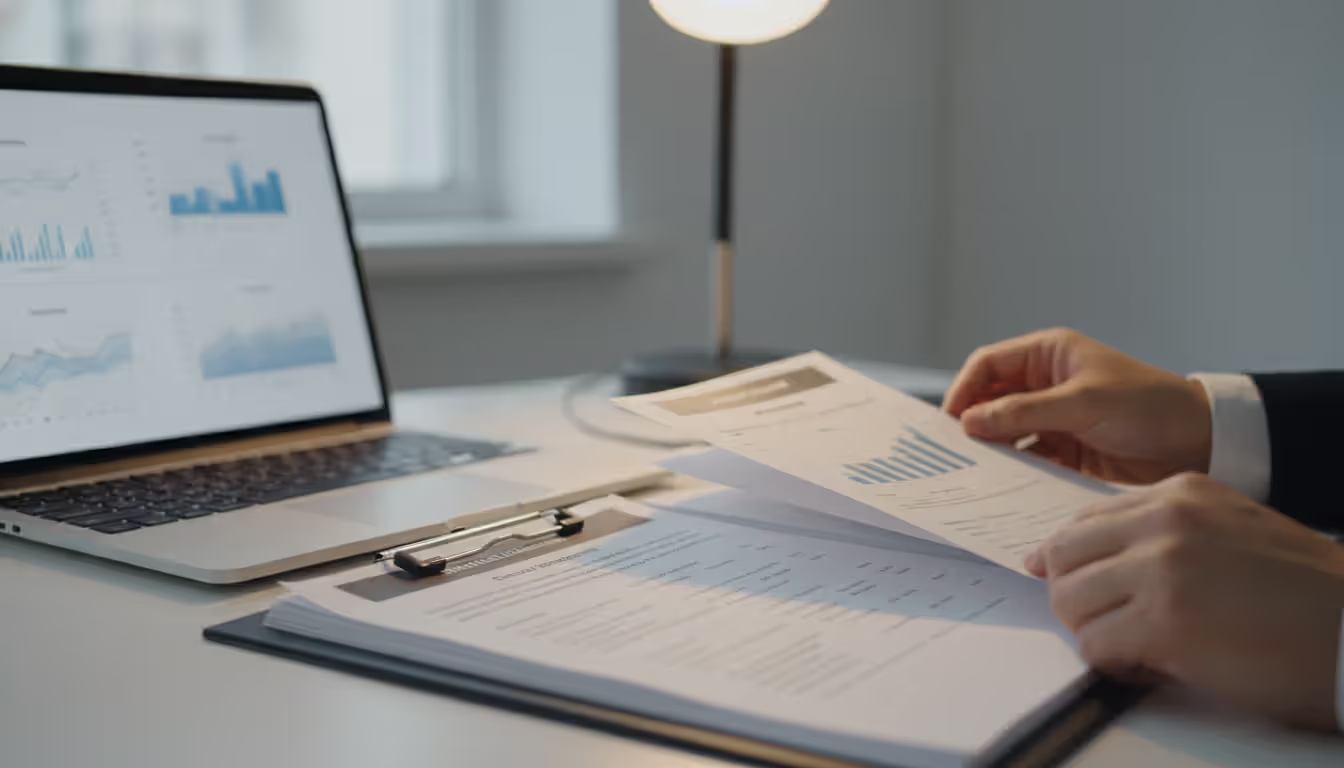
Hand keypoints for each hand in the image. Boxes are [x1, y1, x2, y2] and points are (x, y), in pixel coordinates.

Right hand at [944, 328, 1212, 484]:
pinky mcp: (1064, 452)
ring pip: (1004, 432)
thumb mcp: (1084, 402)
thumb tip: (969, 421)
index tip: (950, 422)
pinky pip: (1026, 459)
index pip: (988, 365)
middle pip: (990, 400)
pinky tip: (1003, 485)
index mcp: (1049, 355)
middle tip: (952, 451)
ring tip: (973, 471)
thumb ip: (1024, 411)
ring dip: (990, 449)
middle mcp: (1046, 385)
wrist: (1200, 444)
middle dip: (972, 422)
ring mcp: (1053, 419)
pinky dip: (1012, 470)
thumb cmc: (1150, 407)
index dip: (964, 390)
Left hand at [1028, 473, 1343, 729]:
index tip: (1078, 584)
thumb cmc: (1302, 590)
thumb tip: (1086, 557)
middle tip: (1103, 621)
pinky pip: (1094, 646)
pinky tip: (1144, 665)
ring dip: (1090, 631)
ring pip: (1068, 601)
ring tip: (1129, 645)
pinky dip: (1109, 663)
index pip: (1083, 521)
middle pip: (1063, 556)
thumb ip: (1163, 531)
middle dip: (1073, 595)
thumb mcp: (1230, 527)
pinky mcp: (1164, 624)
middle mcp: (1164, 522)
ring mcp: (1161, 569)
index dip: (1072, 561)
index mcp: (1179, 493)